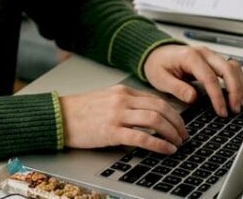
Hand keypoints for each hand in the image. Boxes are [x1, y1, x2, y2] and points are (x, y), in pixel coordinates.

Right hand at [60, 85, 187, 153]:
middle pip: (160, 108)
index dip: (173, 113)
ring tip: (177, 143)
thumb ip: (125, 104)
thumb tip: (147, 115)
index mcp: (122, 92)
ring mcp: (117, 115)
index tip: (179, 124)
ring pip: (155, 120)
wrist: (58, 117)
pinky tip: (166, 150)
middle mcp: (122, 100)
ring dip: (171, 133)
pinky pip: (142, 137)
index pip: (156, 99)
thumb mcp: (105, 99)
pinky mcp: (111, 132)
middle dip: (177, 123)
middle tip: (184, 135)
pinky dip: (159, 144)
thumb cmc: (79, 111)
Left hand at [143, 44, 242, 117]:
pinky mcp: (214, 60)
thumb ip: (177, 88)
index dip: (218, 96)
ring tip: (239, 104)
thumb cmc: (157, 64)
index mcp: (190, 57)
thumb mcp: (160, 78)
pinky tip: (239, 94)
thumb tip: (193, 98)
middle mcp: (203, 53)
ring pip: (233, 67)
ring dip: (240, 86)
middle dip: (235, 91)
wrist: (156, 53)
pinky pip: (232, 68)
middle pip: (227, 69)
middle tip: (235, 109)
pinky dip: (238, 81)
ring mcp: (210, 55)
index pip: (210, 78)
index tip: (222, 111)